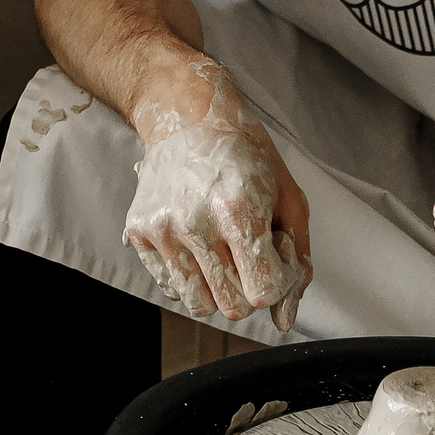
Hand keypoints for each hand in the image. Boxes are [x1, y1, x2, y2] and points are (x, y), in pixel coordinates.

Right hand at [122, 58, 311, 329]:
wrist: (187, 115)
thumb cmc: (247, 154)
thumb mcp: (289, 199)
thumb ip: (296, 261)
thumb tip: (283, 319)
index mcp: (236, 209)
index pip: (263, 292)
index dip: (278, 280)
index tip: (275, 252)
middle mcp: (193, 222)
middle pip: (231, 307)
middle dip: (249, 287)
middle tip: (248, 249)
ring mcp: (160, 229)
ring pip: (198, 304)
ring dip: (217, 287)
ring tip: (222, 250)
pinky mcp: (137, 231)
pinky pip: (169, 286)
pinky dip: (189, 274)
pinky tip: (197, 241)